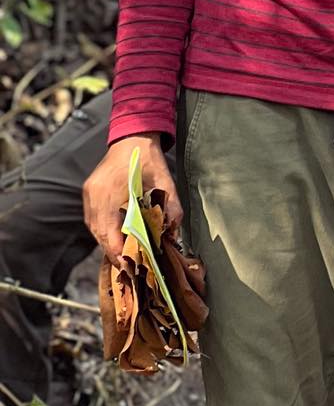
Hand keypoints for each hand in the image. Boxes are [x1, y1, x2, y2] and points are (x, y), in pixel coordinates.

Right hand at [83, 134, 179, 266]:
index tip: (130, 265)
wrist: (133, 138)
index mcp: (112, 192)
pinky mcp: (88, 193)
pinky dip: (103, 231)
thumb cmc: (150, 161)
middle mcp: (95, 196)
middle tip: (128, 267)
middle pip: (100, 234)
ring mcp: (89, 194)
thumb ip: (171, 208)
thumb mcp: (166, 183)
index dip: (119, 252)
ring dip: (107, 243)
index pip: (110, 232)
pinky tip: (115, 238)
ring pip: (94, 229)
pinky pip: (92, 220)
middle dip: (113, 252)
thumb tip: (172, 234)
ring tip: (123, 256)